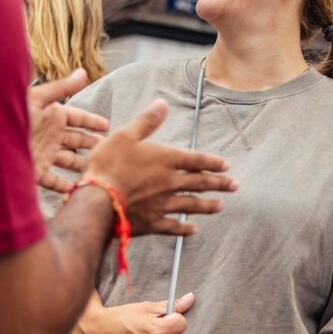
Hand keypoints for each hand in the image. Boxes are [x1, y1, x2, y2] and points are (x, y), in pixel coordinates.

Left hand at [27, 69, 109, 192]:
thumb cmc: (9, 115)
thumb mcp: (37, 98)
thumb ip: (62, 88)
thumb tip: (83, 71)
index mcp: (51, 115)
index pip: (78, 117)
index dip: (92, 121)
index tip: (108, 126)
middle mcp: (49, 134)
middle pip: (76, 140)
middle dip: (92, 143)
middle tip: (109, 148)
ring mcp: (43, 153)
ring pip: (69, 159)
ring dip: (83, 163)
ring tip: (100, 168)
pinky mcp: (36, 171)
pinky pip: (55, 179)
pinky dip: (67, 184)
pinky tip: (80, 186)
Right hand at [70, 292, 193, 333]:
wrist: (97, 332)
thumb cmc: (120, 317)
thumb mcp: (144, 307)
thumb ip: (170, 305)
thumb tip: (190, 299)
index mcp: (154, 330)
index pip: (182, 323)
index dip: (175, 317)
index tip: (166, 317)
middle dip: (173, 330)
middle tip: (160, 327)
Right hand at [82, 99, 235, 235]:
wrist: (97, 200)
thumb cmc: (108, 165)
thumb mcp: (124, 136)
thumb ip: (146, 122)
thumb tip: (163, 103)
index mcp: (165, 159)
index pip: (196, 160)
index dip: (212, 162)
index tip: (226, 165)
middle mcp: (169, 182)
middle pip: (200, 183)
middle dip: (219, 183)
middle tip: (235, 185)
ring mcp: (163, 204)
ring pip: (192, 205)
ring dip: (208, 205)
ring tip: (221, 205)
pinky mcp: (152, 223)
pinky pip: (174, 226)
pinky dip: (186, 228)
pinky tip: (194, 230)